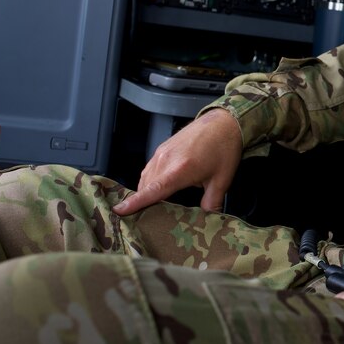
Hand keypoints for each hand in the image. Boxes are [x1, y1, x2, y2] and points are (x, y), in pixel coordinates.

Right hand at [113, 109, 242, 215]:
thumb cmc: (224, 148)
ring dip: (145, 192)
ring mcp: (162, 152)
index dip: (135, 203)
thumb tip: (208, 219)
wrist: (223, 122)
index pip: (152, 190)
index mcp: (180, 169)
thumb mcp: (222, 180)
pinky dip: (149, 181)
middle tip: (144, 220)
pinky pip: (149, 168)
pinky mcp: (162, 148)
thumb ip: (212, 202)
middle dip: (141, 203)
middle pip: (145, 187)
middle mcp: (166, 160)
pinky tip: (157, 189)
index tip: (119, 211)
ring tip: (149, 208)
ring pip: (145, 178)